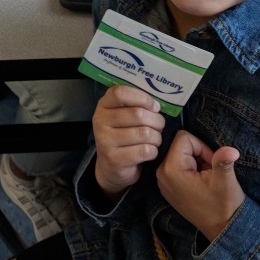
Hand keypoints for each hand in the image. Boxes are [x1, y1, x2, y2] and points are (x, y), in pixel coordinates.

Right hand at [92, 84, 164, 198]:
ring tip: (155, 139)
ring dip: (156, 137)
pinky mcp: (114, 159)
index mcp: (103, 105)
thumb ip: (136, 105)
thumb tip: (156, 106)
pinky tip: (150, 151)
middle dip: (156, 121)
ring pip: (144, 133)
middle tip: (159, 126)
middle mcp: (100, 121)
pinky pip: (145, 151)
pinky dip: (153, 151)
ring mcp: (105, 141)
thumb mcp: (123, 115)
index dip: (142, 97)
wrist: (111, 166)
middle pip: (137, 114)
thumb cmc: (123, 135)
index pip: (120, 93)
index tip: (154, 106)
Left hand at [156, 132, 243, 241]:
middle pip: (180, 145)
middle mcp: (161, 173)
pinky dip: (190, 169)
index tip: (212, 163)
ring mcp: (163, 181)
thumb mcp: (225, 181)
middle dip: (198, 154)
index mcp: (171, 169)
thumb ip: (223, 161)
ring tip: (205, 179)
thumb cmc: (224, 206)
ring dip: (195, 161)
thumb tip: (231, 150)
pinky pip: (178, 165)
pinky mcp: (168, 186)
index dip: (202, 146)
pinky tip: (199, 184)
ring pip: (180, 154)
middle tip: (209, 172)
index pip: (183, 137)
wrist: (221, 230)